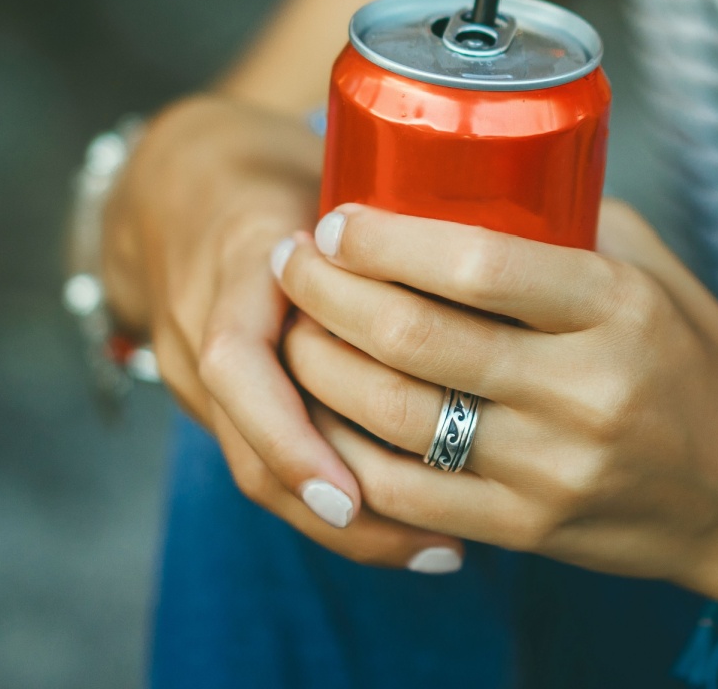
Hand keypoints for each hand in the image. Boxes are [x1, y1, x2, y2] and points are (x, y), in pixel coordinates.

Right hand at [101, 94, 462, 571]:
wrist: (177, 189)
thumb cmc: (276, 174)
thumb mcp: (320, 167)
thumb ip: (399, 208)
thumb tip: (540, 225)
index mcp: (235, 264)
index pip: (241, 363)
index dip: (293, 435)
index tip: (356, 487)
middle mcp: (206, 332)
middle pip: (251, 448)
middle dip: (337, 507)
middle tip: (437, 542)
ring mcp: (200, 374)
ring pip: (258, 472)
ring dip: (346, 523)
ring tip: (437, 551)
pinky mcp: (220, 402)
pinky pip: (266, 464)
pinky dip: (331, 499)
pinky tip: (404, 530)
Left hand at [278, 198, 717, 606]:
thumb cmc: (698, 362)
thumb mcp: (653, 272)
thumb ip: (570, 227)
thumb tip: (478, 180)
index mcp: (615, 307)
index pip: (480, 264)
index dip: (390, 239)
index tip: (340, 220)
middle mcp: (581, 389)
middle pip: (418, 337)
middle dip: (331, 293)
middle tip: (295, 259)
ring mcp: (551, 467)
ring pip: (398, 416)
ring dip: (322, 365)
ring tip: (292, 326)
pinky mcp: (529, 528)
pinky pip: (410, 492)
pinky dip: (350, 448)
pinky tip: (322, 410)